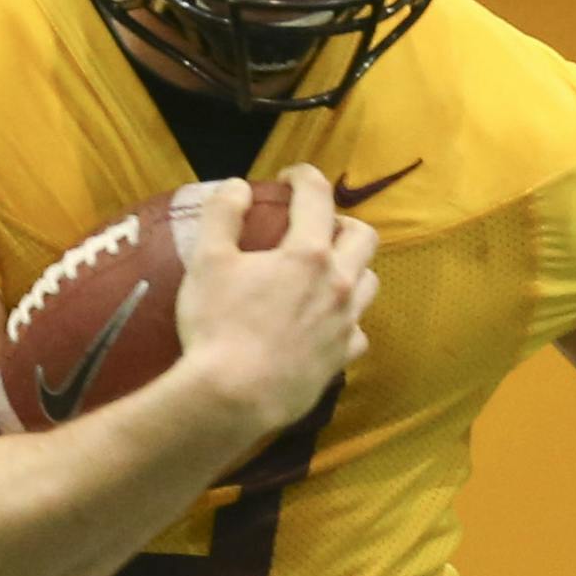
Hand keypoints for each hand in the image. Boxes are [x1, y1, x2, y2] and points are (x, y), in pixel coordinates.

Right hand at [174, 166, 378, 438]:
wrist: (233, 397)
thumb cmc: (217, 326)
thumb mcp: (206, 262)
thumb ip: (222, 216)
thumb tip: (238, 186)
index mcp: (308, 253)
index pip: (317, 197)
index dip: (304, 178)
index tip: (290, 178)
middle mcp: (338, 283)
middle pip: (363, 238)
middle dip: (342, 223)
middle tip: (317, 228)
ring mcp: (345, 324)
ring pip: (369, 283)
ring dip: (353, 269)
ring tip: (328, 274)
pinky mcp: (340, 360)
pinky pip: (357, 332)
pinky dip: (346, 321)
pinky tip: (327, 326)